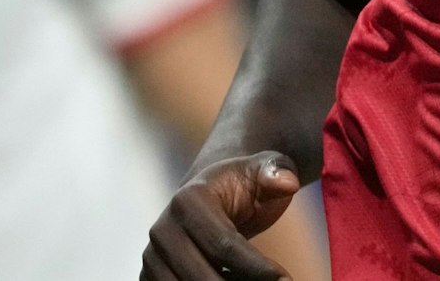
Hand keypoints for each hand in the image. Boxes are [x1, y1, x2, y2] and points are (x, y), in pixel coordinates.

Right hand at [142, 152, 299, 280]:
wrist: (214, 194)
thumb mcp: (266, 169)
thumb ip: (277, 172)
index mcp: (188, 200)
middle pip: (202, 276)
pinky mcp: (151, 275)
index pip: (224, 245)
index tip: (285, 280)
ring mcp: (152, 255)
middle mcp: (163, 229)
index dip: (257, 267)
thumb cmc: (245, 184)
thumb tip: (288, 183)